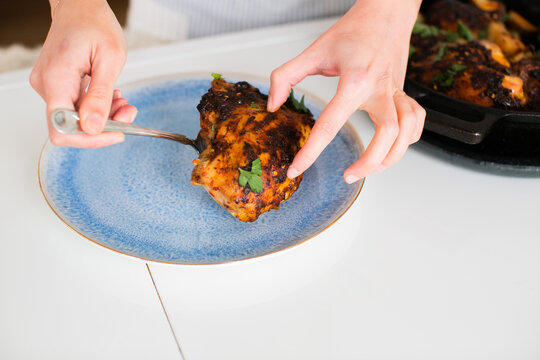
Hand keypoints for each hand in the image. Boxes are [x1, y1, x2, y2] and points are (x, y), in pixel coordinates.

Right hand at [30, 0, 136, 147]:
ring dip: (103, 116)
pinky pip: (74, 107)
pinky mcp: (55, 85)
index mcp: (57, 79)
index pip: (63, 130)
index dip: (91, 139)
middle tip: (128, 113)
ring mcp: (49, 86)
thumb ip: (101, 97)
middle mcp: (47, 85)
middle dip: (104, 126)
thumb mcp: (109, 60)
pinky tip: (110, 96)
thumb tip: (93, 127)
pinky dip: (96, 107)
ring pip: (76, 119)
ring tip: (123, 101)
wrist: (80, 6)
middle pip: (71, 127)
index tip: (117, 133)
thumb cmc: (95, 24)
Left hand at [268, 0, 425, 182]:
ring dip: (392, 156)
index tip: (297, 168)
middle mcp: (380, 88)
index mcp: (355, 80)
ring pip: (407, 131)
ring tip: (371, 167)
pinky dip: (409, 139)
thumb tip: (273, 105)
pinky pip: (417, 121)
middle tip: (348, 175)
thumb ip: (286, 77)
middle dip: (368, 162)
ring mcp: (396, 91)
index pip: (329, 124)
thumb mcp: (314, 51)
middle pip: (387, 134)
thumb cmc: (354, 30)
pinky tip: (393, 147)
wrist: (385, 12)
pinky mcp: (404, 92)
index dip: (310, 152)